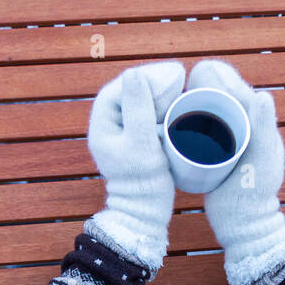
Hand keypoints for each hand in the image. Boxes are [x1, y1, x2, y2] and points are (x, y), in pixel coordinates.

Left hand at [86, 60, 186, 274]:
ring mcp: (124, 132)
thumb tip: (135, 74)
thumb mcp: (141, 143)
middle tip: (180, 75)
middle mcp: (110, 125)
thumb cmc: (142, 181)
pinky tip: (179, 102)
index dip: (146, 76)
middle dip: (155, 81)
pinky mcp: (138, 140)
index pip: (121, 87)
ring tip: (182, 85)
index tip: (172, 74)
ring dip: (160, 91)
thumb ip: (138, 108)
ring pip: (141, 100)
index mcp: (102, 123)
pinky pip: (149, 113)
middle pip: (131, 91)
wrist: (146, 211)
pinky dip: (163, 105)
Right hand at [187, 60, 284, 284]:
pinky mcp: (214, 159)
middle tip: (175, 84)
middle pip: (220, 102)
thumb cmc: (254, 193)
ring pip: (208, 117)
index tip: (197, 71)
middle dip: (200, 89)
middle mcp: (244, 132)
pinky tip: (168, 122)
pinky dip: (186, 125)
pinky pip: (199, 135)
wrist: (242, 225)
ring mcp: (228, 146)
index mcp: (257, 125)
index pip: (238, 93)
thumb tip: (262, 94)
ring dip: (190, 105)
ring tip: (167, 99)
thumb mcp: (261, 158)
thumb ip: (264, 128)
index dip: (220, 78)